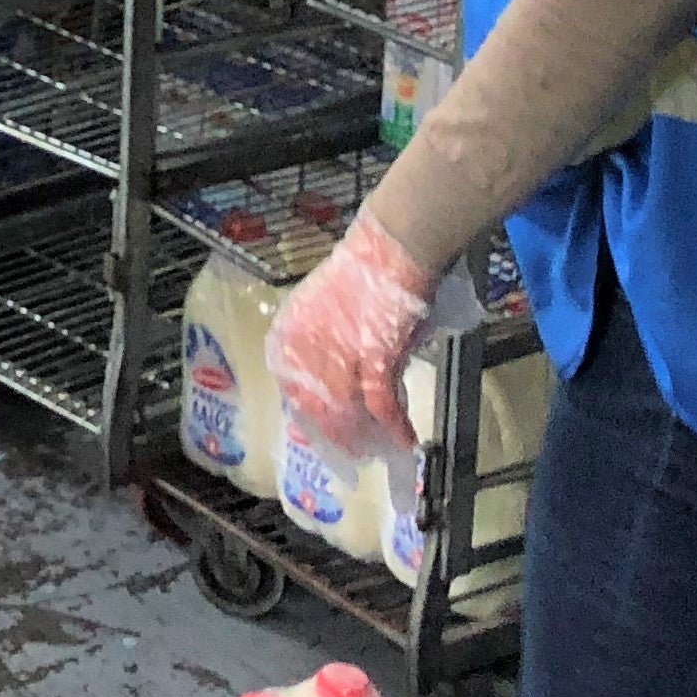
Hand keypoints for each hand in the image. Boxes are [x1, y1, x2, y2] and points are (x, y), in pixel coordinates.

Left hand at [268, 214, 437, 458]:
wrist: (391, 245)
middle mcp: (306, 346)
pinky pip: (382, 404)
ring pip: (345, 412)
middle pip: (316, 407)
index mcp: (289, 331)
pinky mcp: (374, 356)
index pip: (291, 387)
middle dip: (337, 434)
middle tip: (356, 451)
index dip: (309, 415)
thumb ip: (323, 345)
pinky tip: (407, 441)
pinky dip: (395, 426)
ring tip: (380, 450)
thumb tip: (336, 384)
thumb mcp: (326, 309)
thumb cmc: (363, 271)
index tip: (322, 433)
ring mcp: (339, 353)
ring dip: (364, 435)